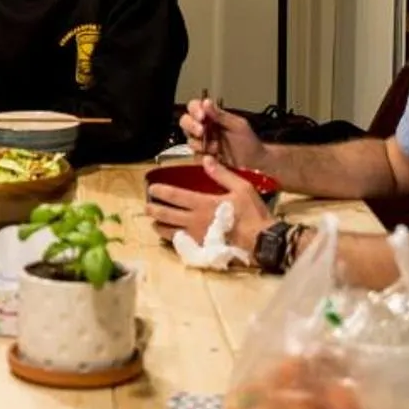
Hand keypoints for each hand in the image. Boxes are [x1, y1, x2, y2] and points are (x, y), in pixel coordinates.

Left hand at [145, 162, 270, 247]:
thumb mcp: (241, 188)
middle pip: (166, 214)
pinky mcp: (201, 249)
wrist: (261, 241)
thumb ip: (222, 174)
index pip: (175, 196)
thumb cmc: (252, 213)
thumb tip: (206, 159)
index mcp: (203, 204)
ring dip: (159, 226)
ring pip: (169, 232)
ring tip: (153, 222)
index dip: (161, 191)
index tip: (151, 188)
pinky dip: (172, 240)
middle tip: (146, 206)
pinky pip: (181, 245)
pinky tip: (170, 237)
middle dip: (153, 209)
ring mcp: (196, 237)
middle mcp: (194, 221)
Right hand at [179, 96, 264, 168]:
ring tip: (216, 147)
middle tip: (201, 131)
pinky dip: (203, 156)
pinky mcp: (203, 156)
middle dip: (191, 126)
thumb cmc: (249, 141)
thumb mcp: (237, 125)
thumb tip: (206, 103)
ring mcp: (202, 142)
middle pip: (185, 121)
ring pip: (189, 139)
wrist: (255, 162)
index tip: (202, 116)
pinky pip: (195, 156)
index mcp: (212, 116)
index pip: (194, 107)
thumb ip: (221, 115)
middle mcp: (204, 127)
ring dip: (200, 143)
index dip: (194, 110)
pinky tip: (215, 156)